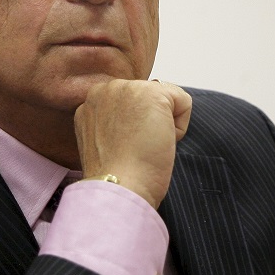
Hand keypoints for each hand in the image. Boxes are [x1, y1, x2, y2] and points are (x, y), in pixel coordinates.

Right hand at [74, 79, 191, 208]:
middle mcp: (104, 89)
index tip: (124, 148)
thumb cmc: (115, 174)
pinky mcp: (151, 93)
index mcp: (91, 102)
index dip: (135, 128)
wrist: (118, 186)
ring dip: (162, 125)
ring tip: (144, 146)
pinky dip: (180, 127)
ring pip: (166, 99)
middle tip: (134, 148)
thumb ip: (115, 121)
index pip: (130, 103)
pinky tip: (159, 142)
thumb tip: (142, 115)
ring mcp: (126, 88)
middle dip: (148, 122)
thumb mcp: (104, 139)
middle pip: (147, 97)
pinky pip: (183, 101)